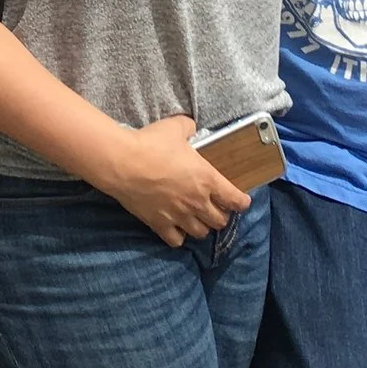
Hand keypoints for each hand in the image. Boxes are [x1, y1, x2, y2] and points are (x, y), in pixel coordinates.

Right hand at [99, 116, 250, 246]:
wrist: (123, 163)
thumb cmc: (152, 143)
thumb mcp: (175, 127)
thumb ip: (189, 128)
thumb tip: (191, 127)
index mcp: (207, 179)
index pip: (234, 199)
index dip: (241, 202)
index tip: (243, 202)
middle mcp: (197, 202)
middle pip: (220, 221)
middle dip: (221, 216)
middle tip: (216, 208)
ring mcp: (179, 216)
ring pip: (201, 233)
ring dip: (202, 226)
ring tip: (197, 219)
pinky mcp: (160, 224)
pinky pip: (176, 240)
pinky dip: (179, 236)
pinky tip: (176, 228)